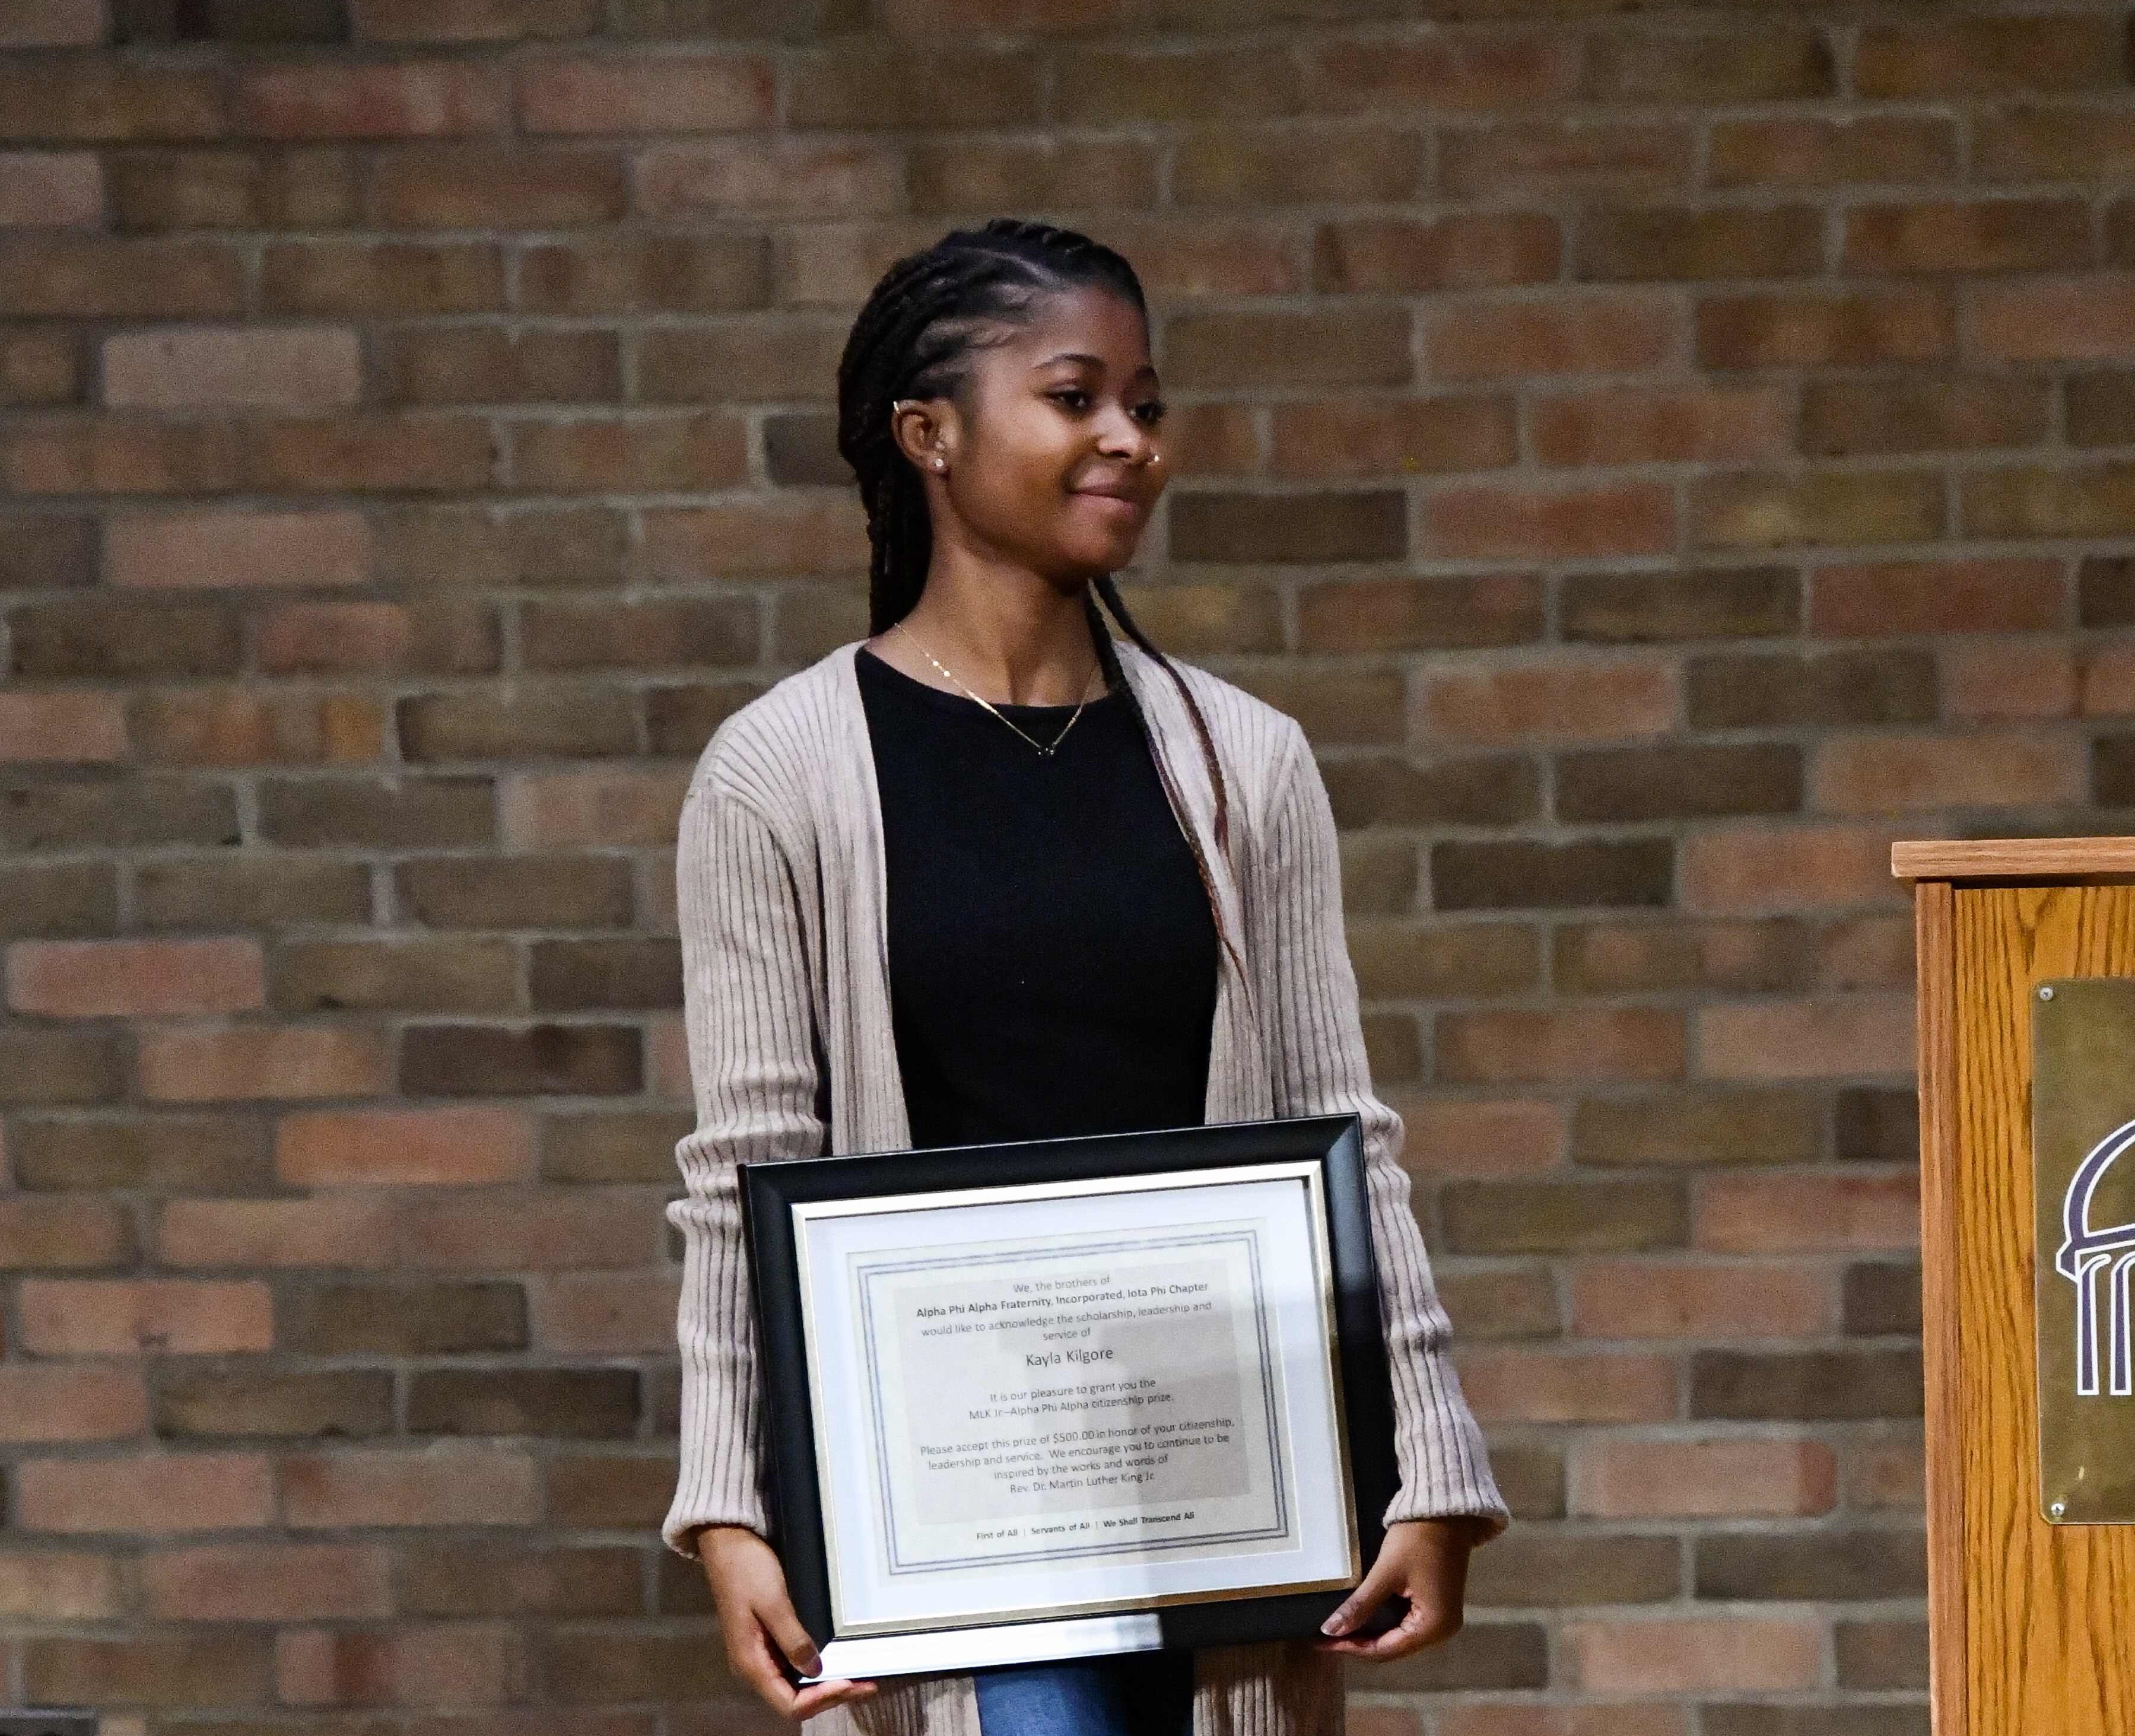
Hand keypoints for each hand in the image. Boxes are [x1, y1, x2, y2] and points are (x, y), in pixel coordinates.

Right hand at [695, 1525, 878, 1720]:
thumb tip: (817, 1670)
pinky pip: (794, 1667)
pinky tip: (837, 1660)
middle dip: (831, 1696)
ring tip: (859, 1678)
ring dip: (827, 1686)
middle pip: (795, 1700)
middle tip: (866, 1685)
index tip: (850, 1682)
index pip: (789, 1704)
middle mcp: (754, 1666)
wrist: (726, 1541)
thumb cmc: (747, 1569)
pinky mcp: (768, 1640)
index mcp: (750, 1663)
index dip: (821, 1700)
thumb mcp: (773, 1602)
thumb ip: (792, 1639)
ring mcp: (761, 1654)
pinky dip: (818, 1670)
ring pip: (796, 1686)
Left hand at [1314, 1517, 1485, 1659]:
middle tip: (1327, 1637)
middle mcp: (1441, 1630)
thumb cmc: (1417, 1539)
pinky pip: (1406, 1623)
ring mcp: (1441, 1618)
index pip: (1386, 1649)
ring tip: (1339, 1630)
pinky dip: (1384, 1622)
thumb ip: (1360, 1605)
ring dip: (1371, 1634)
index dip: (1352, 1648)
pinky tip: (1363, 1617)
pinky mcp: (1437, 1605)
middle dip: (1360, 1643)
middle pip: (1394, 1647)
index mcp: (1433, 1627)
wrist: (1445, 1509)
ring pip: (1399, 1636)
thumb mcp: (1385, 1572)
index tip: (1323, 1642)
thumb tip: (1331, 1630)